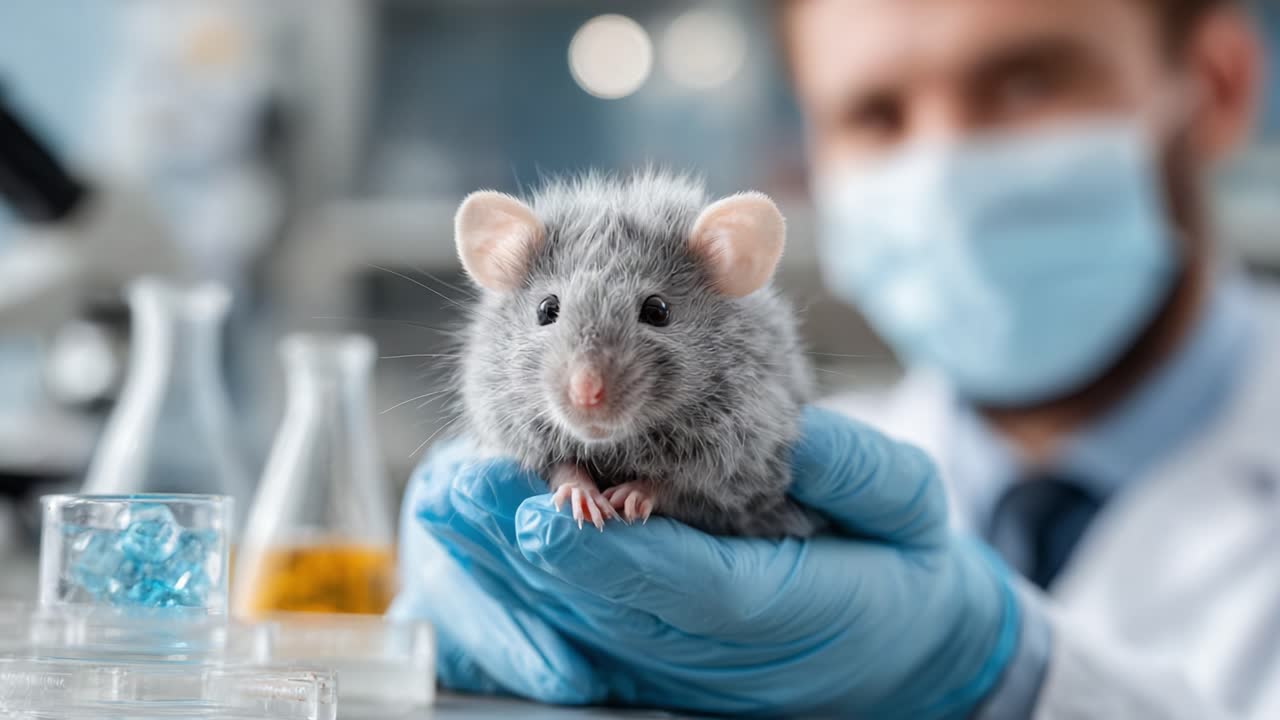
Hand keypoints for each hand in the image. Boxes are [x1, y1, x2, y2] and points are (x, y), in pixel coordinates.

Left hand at [391, 408, 1021, 717]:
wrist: (904, 655)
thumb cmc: (901, 572)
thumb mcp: (908, 512)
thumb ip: (859, 473)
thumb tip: (801, 433)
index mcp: (779, 604)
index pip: (685, 583)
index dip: (613, 552)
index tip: (550, 512)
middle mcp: (714, 647)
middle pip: (607, 607)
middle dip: (527, 549)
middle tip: (459, 494)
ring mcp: (680, 663)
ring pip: (579, 627)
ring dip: (507, 572)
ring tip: (449, 509)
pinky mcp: (657, 661)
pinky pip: (578, 641)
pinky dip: (519, 605)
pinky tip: (469, 559)